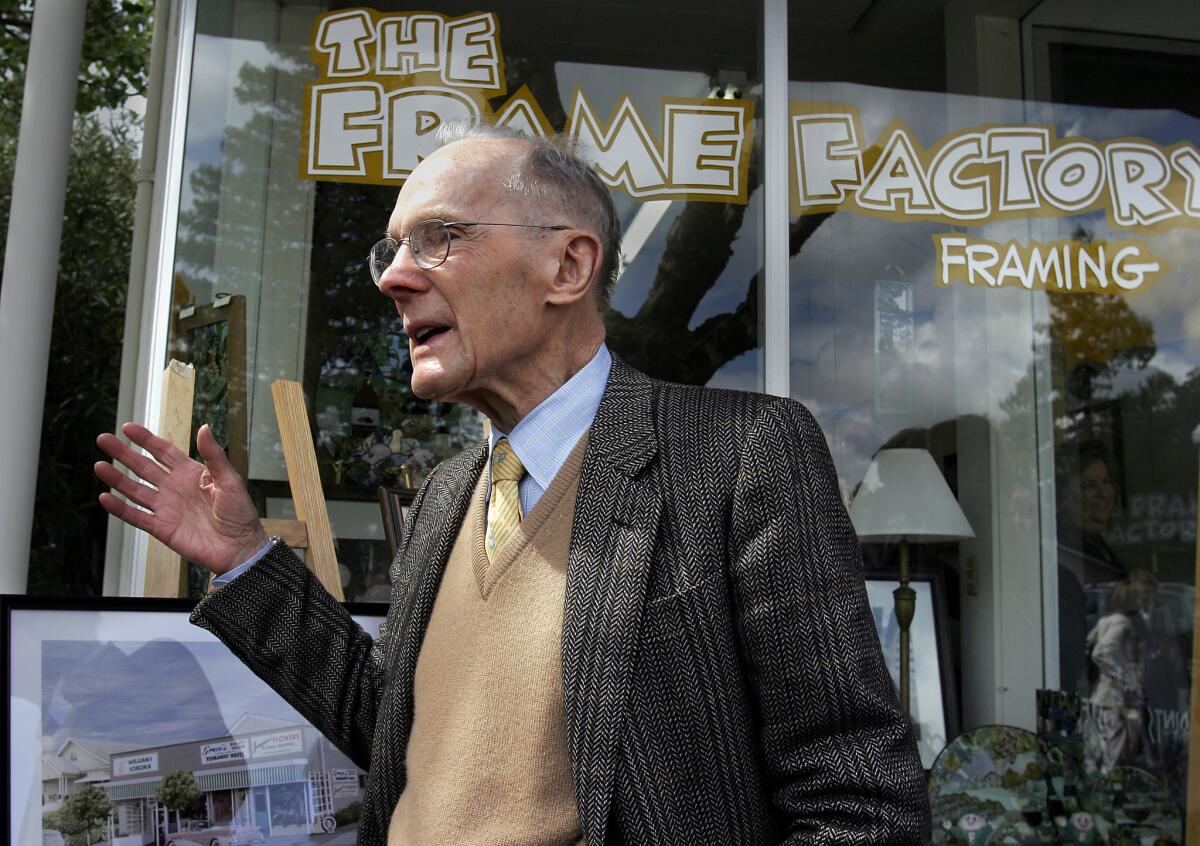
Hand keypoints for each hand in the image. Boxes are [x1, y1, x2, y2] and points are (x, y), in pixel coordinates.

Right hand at [95, 422, 266, 573]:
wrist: (240, 548)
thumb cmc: (240, 514)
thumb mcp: (230, 480)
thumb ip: (214, 456)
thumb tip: (204, 427)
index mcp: (192, 474)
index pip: (163, 452)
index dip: (146, 440)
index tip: (128, 428)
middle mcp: (175, 488)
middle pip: (144, 467)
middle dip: (123, 453)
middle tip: (103, 439)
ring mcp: (166, 508)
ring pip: (135, 489)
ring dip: (117, 478)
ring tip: (99, 465)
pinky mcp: (161, 528)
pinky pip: (136, 516)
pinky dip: (120, 508)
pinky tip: (105, 497)